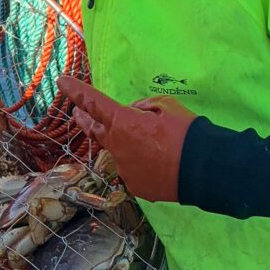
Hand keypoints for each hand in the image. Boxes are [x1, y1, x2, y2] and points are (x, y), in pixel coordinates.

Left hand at [59, 75, 196, 202]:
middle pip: (94, 129)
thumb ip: (142, 107)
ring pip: (119, 152)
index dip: (76, 91)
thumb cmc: (186, 132)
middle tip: (78, 113)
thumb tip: (131, 113)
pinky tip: (159, 164)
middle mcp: (116, 146)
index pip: (92, 102)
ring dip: (126, 145)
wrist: (206, 170)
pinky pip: (133, 169)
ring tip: (149, 143)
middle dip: (85, 120)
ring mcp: (123, 169)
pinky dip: (142, 164)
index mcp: (121, 122)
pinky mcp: (135, 186)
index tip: (62, 82)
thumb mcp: (166, 106)